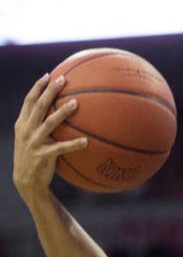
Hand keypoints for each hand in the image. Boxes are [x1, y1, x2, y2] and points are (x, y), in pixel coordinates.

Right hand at [13, 74, 86, 196]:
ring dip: (62, 112)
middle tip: (63, 79)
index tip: (48, 75)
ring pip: (49, 123)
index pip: (29, 100)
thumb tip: (59, 112)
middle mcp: (27, 130)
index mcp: (23, 124)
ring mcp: (34, 142)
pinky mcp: (43, 156)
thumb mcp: (32, 139)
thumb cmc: (34, 157)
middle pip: (38, 106)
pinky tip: (86, 142)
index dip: (38, 87)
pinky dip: (73, 144)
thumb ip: (40, 125)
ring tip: (76, 103)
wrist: (27, 180)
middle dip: (50, 91)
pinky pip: (61, 148)